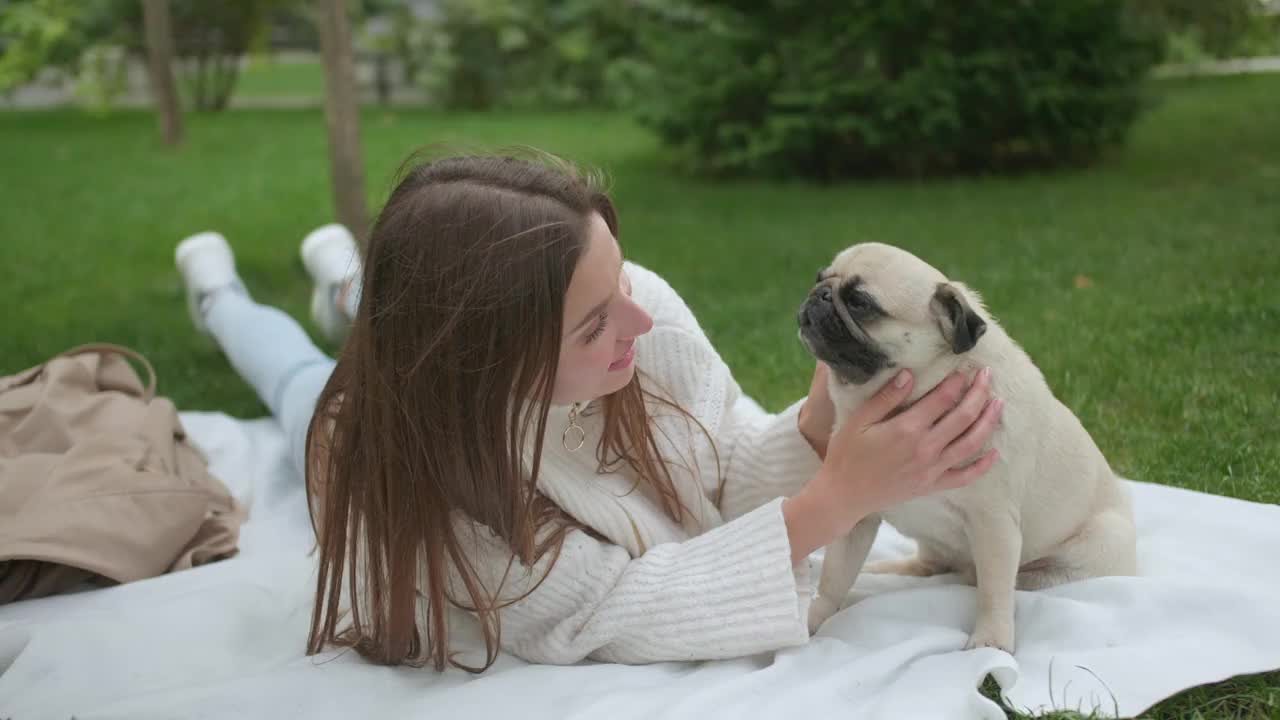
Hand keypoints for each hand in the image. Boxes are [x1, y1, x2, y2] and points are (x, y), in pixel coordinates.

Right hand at [784, 368, 1002, 562]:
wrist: (844, 495)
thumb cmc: (847, 455)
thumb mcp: (859, 421)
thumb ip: (886, 398)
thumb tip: (909, 375)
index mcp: (907, 429)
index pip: (942, 399)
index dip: (957, 382)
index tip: (965, 368)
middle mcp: (926, 448)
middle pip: (963, 417)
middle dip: (979, 393)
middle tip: (988, 375)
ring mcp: (932, 469)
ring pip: (971, 443)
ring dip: (988, 422)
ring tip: (998, 403)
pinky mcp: (932, 485)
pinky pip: (965, 477)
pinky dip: (982, 466)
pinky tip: (994, 453)